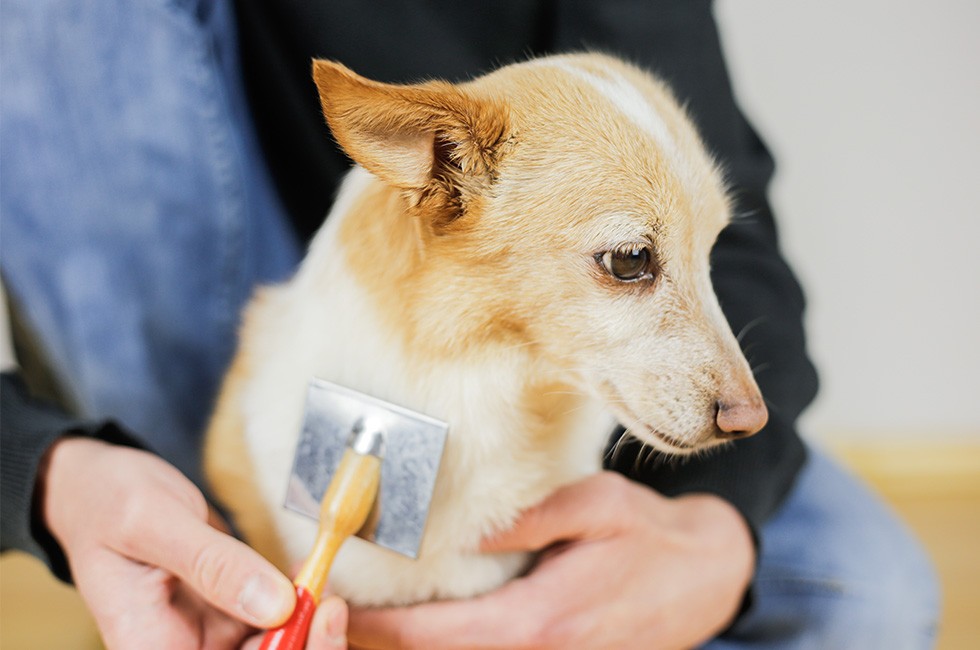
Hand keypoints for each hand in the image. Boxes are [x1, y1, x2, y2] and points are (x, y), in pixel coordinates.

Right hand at [41, 437, 349, 648]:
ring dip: (308, 629)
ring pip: (274, 649)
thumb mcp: (154, 524)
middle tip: (331, 605)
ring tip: (323, 586)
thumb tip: (277, 605)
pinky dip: (301, 607)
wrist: (99, 486)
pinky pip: (275, 624)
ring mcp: (209, 636)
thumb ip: (213, 565)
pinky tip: (311, 578)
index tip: (310, 623)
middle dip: (302, 646)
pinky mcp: (230, 613)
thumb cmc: (108, 503)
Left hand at [346, 471, 753, 648]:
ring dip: (423, 649)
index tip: (342, 613)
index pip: (444, 635)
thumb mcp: (596, 505)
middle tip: (339, 622)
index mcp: (543, 619)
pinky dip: (459, 649)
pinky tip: (434, 633)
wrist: (707, 577)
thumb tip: (465, 534)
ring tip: (371, 628)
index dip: (387, 630)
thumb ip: (529, 521)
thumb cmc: (649, 535)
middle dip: (391, 646)